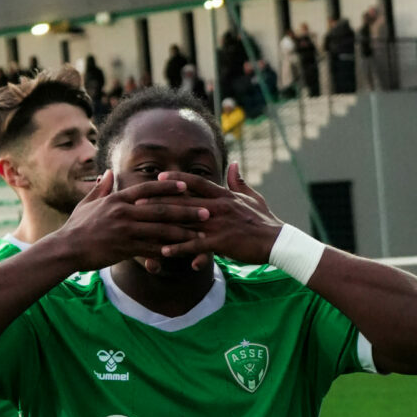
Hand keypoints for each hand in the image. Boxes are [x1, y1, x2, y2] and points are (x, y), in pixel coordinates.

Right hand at [57, 170, 208, 270]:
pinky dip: (169, 251)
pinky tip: (184, 252)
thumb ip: (101, 188)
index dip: (168, 186)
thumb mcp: (87, 203)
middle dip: (186, 210)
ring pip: (160, 231)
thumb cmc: (77, 226)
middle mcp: (123, 212)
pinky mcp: (124, 248)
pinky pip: (151, 249)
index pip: (147, 189)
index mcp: (116, 199)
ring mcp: (124, 231)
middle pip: (160, 210)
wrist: (65, 249)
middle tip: (206, 211)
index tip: (186, 184)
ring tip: (202, 234)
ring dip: (184, 232)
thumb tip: (107, 173)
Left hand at [149, 163, 284, 265]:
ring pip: (185, 222)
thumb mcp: (253, 197)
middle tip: (138, 199)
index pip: (197, 182)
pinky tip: (164, 251)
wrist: (278, 242)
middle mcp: (218, 207)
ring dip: (162, 224)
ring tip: (143, 225)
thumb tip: (233, 165)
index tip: (160, 176)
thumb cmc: (266, 221)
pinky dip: (179, 248)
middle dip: (159, 200)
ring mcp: (219, 224)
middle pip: (183, 201)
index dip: (177, 179)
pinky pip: (196, 245)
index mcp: (224, 196)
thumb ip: (239, 182)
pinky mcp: (222, 242)